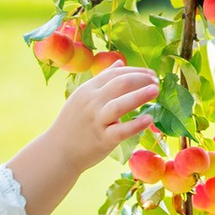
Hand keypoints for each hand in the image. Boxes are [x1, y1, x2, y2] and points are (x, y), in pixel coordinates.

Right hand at [44, 63, 159, 173]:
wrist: (58, 151)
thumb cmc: (74, 122)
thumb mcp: (83, 96)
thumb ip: (102, 80)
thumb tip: (119, 63)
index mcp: (88, 90)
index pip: (115, 74)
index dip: (136, 71)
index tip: (151, 74)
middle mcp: (92, 103)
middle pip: (120, 84)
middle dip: (141, 80)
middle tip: (156, 82)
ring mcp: (97, 121)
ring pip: (119, 105)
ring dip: (139, 96)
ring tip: (156, 90)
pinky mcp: (103, 139)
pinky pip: (121, 130)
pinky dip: (136, 124)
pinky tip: (149, 119)